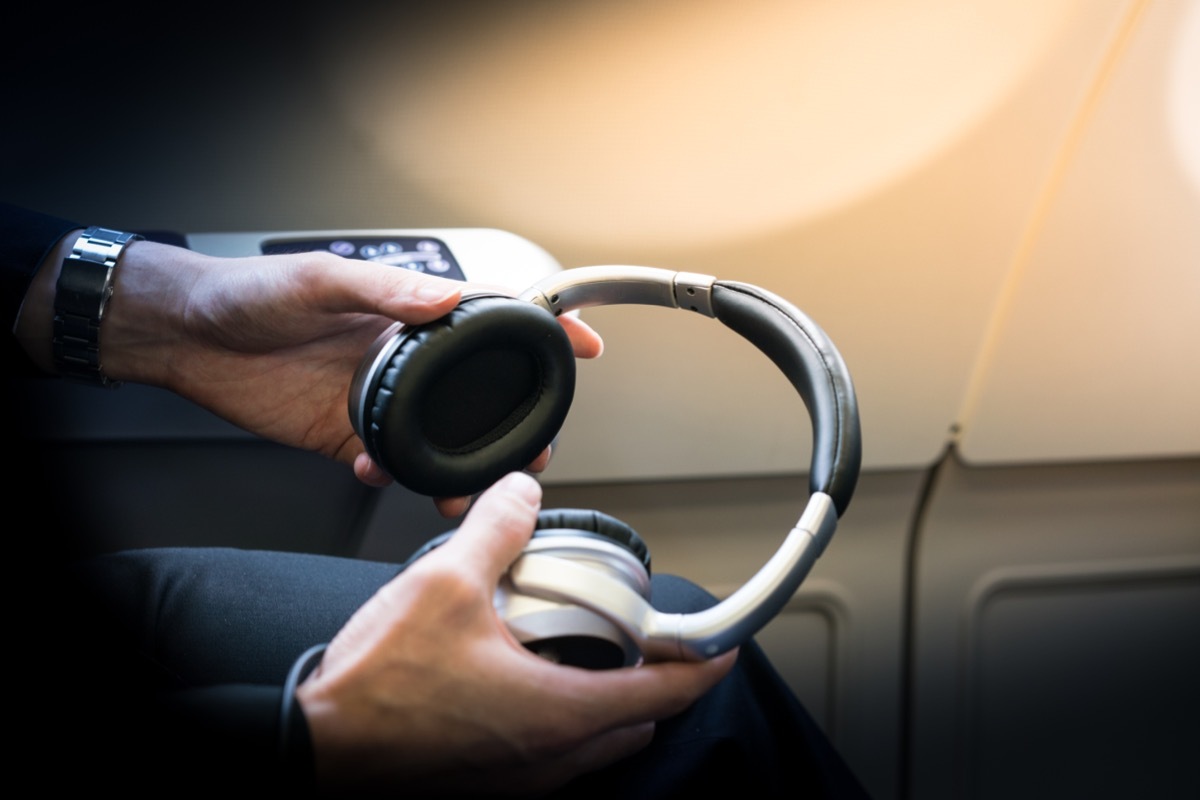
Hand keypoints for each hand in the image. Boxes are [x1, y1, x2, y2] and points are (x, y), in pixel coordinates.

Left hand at [91, 240, 601, 514]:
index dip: (543, 329)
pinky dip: (398, 476)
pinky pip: (390, 462)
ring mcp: (377, 397)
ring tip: (476, 488)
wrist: (187, 337)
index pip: (491, 318)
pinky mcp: (345, 433)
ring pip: (442, 436)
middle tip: (537, 447)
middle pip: (478, 390)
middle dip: (516, 420)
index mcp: (407, 312)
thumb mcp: (318, 279)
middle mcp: (403, 356)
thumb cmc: (250, 294)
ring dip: (464, 464)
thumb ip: (382, 291)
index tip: (585, 345)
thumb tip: (443, 297)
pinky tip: (385, 475)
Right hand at [295, 471, 736, 795]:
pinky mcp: (490, 782)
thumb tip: (522, 492)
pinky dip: (566, 716)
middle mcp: (551, 757)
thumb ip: (496, 531)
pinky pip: (555, 753)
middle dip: (656, 680)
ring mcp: (520, 778)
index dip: (706, 662)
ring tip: (585, 647)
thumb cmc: (376, 689)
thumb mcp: (444, 584)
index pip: (667, 692)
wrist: (315, 751)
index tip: (725, 643)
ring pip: (598, 743)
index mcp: (560, 713)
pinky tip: (527, 675)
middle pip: (639, 721)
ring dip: (609, 699)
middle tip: (647, 635)